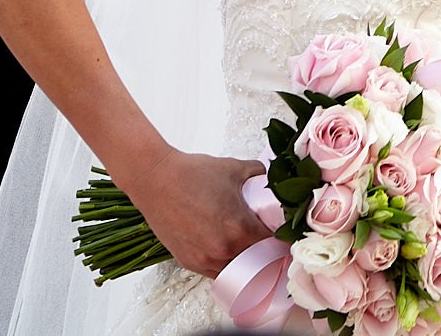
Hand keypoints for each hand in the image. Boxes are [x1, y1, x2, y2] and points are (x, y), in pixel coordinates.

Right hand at [117, 150, 270, 278]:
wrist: (156, 180)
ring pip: (236, 272)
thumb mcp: (236, 168)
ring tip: (249, 246)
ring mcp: (204, 259)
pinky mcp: (188, 262)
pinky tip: (228, 250)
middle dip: (266, 252)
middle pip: (257, 262)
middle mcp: (223, 249)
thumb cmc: (193, 174)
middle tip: (271, 242)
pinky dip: (225, 264)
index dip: (282, 240)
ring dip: (245, 262)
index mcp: (239, 228)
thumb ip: (260, 174)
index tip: (285, 234)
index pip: (273, 244)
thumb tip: (273, 177)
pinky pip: (215, 272)